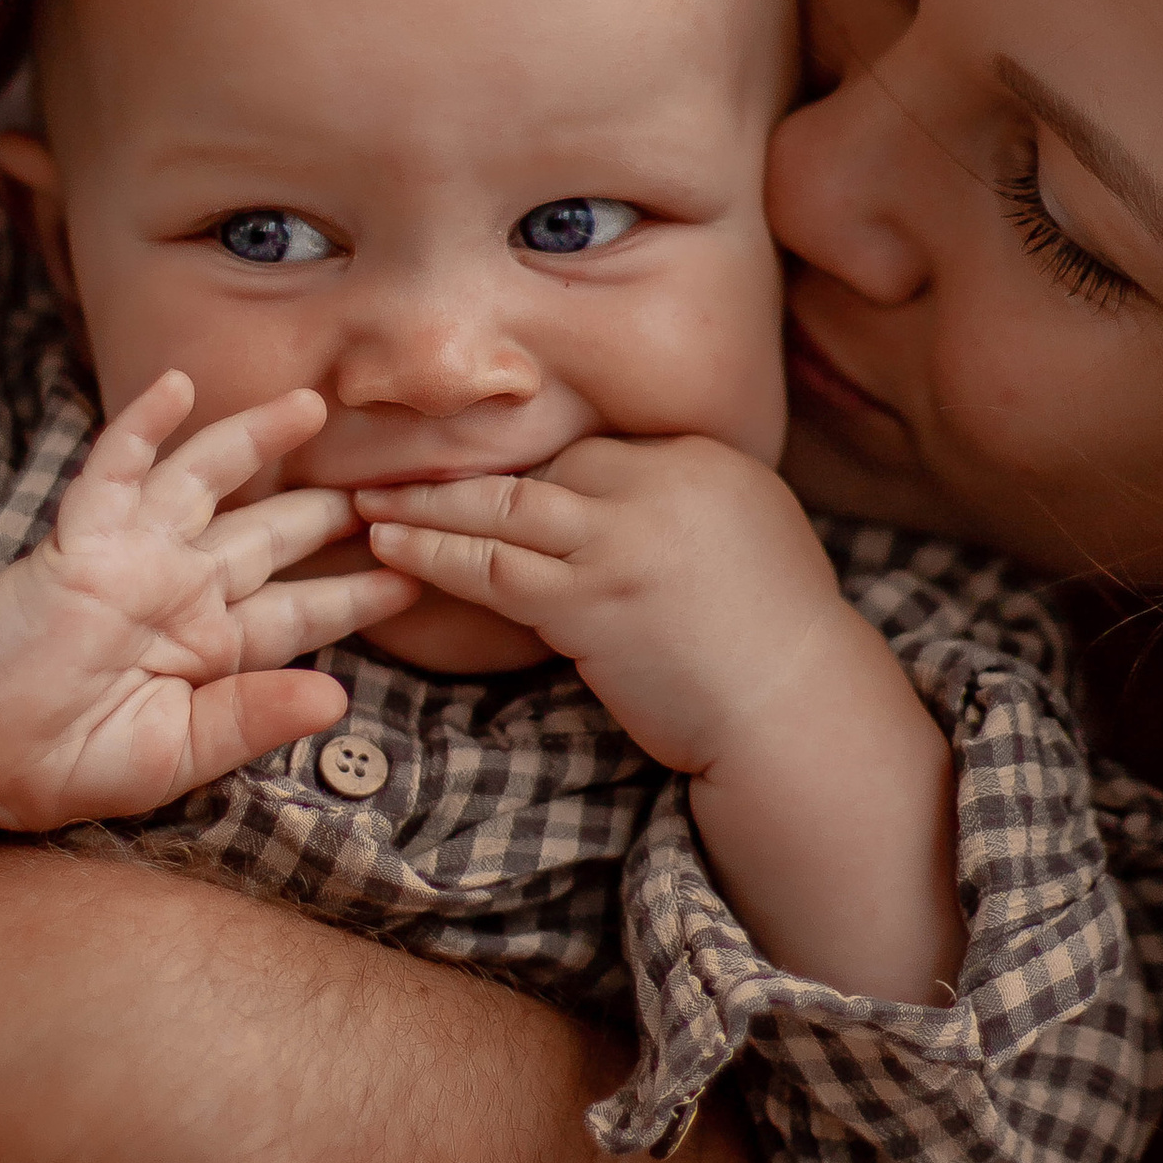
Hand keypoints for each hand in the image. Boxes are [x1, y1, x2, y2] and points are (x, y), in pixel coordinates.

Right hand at [0, 375, 415, 830]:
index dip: (356, 592)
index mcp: (212, 646)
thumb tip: (338, 700)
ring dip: (254, 439)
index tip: (415, 575)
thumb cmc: (65, 759)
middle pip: (271, 532)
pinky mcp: (82, 536)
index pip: (301, 612)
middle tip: (390, 475)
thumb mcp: (174, 754)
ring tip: (311, 406)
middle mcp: (182, 587)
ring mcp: (134, 554)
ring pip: (206, 480)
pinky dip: (144, 426)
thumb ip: (250, 720)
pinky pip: (116, 469)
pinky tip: (178, 387)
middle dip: (327, 507)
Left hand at [357, 434, 861, 771]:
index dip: (527, 472)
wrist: (799, 710)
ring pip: (501, 507)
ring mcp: (622, 538)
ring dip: (425, 505)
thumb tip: (621, 505)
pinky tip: (390, 548)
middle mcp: (659, 482)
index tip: (472, 483)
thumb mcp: (748, 538)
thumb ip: (683, 507)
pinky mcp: (590, 600)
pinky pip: (492, 568)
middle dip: (460, 472)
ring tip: (364, 503)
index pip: (590, 451)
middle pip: (540, 467)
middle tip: (391, 469)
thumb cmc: (775, 643)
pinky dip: (433, 556)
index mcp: (699, 459)